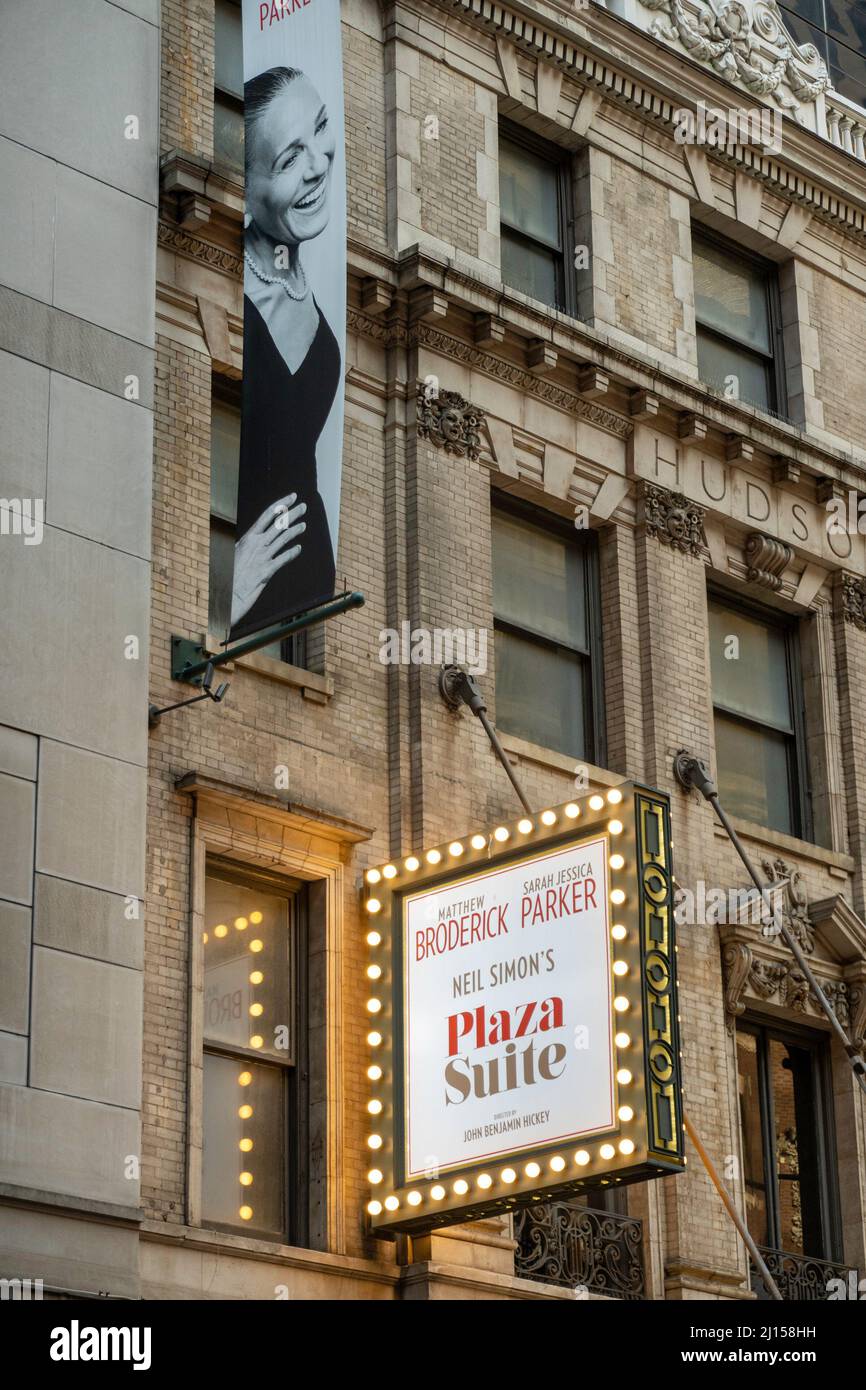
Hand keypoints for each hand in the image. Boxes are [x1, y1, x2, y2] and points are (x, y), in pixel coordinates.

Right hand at [231, 493, 306, 625]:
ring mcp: (264, 556)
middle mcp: (257, 544)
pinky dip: (292, 553)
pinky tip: (298, 549)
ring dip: (295, 530)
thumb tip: (251, 539)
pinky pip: (284, 558)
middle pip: (279, 524)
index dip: (282, 504)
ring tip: (303, 525)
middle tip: (303, 506)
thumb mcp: (234, 554)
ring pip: (284, 539)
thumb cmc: (227, 574)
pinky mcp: (268, 570)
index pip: (267, 515)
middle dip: (293, 513)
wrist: (227, 592)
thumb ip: (246, 546)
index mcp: (249, 537)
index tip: (292, 497)